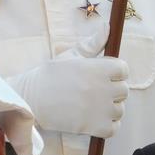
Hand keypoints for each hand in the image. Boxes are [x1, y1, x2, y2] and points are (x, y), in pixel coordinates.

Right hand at [8, 23, 128, 137]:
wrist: (31, 99)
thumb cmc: (50, 75)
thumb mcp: (71, 55)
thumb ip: (93, 43)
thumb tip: (107, 27)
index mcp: (99, 69)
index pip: (123, 69)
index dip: (114, 72)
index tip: (102, 75)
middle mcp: (103, 88)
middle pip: (124, 90)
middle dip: (112, 90)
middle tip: (93, 91)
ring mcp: (101, 109)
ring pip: (120, 109)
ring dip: (110, 109)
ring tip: (91, 105)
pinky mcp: (95, 127)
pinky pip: (114, 128)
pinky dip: (108, 125)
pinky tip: (94, 119)